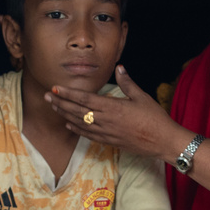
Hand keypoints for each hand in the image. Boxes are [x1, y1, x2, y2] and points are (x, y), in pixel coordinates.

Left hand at [45, 65, 191, 161]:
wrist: (163, 142)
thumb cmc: (155, 118)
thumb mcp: (142, 96)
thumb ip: (127, 83)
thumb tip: (119, 68)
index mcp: (113, 107)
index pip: (85, 99)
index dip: (68, 93)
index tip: (55, 88)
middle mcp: (106, 121)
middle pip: (78, 111)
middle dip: (61, 103)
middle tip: (47, 96)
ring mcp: (107, 133)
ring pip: (80, 123)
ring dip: (65, 115)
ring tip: (54, 107)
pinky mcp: (110, 141)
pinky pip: (89, 135)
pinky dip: (77, 129)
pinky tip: (69, 124)